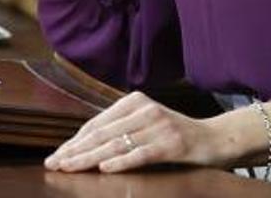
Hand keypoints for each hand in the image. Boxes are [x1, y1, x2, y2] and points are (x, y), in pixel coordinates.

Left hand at [44, 92, 219, 173]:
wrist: (216, 138)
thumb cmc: (176, 134)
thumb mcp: (147, 123)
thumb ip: (121, 127)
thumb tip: (84, 143)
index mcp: (135, 102)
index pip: (97, 123)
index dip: (75, 140)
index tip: (57, 154)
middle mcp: (145, 110)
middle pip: (102, 133)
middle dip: (75, 150)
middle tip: (54, 163)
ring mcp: (159, 126)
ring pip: (116, 144)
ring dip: (89, 158)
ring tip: (69, 167)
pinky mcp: (171, 143)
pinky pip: (141, 153)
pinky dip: (122, 161)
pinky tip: (105, 168)